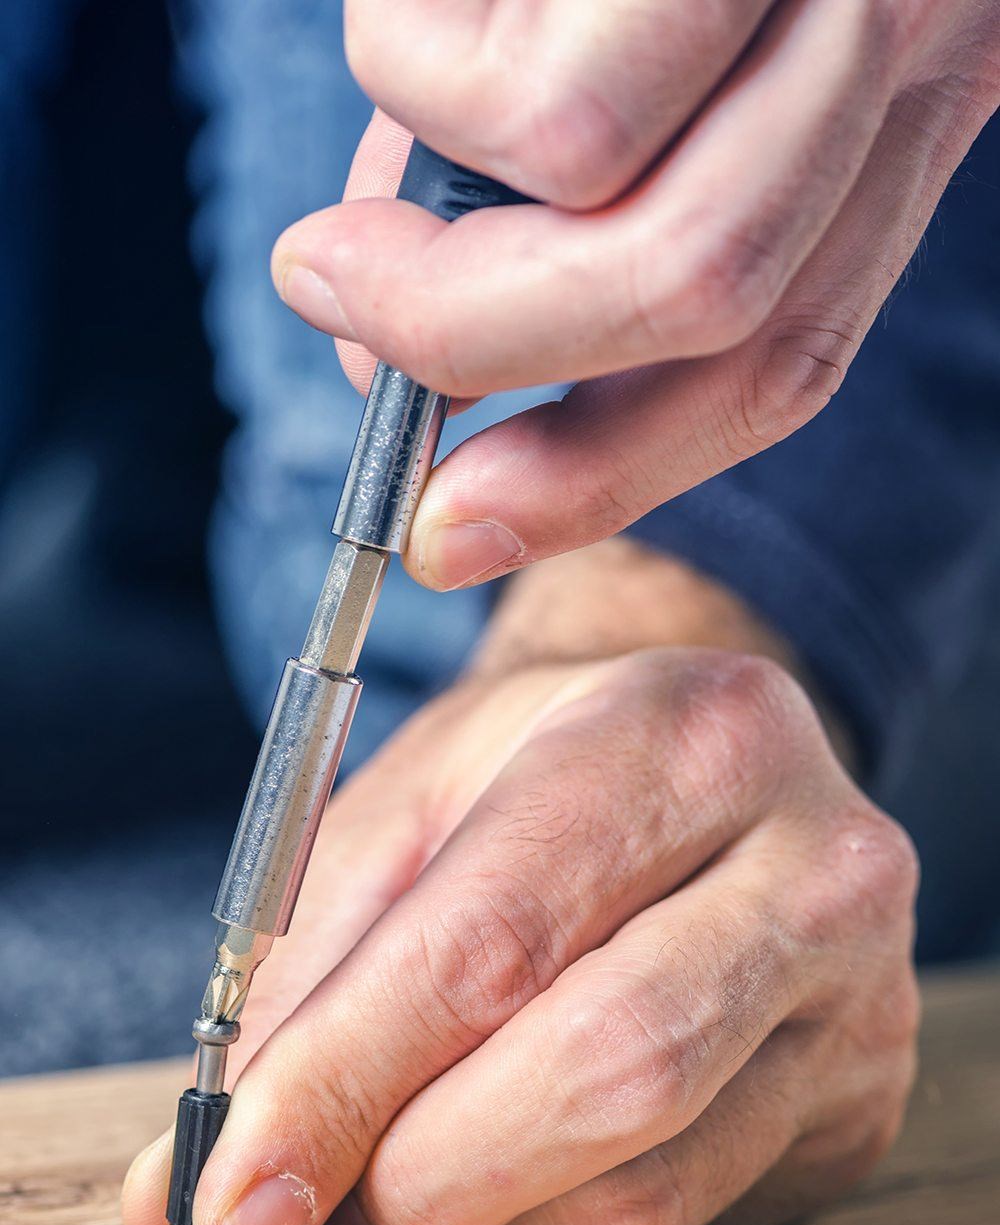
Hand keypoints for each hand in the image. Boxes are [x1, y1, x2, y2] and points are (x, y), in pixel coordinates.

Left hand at [122, 549, 917, 1224]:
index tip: (233, 1193)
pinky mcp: (860, 1100)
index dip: (349, 1079)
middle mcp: (814, 858)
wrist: (708, 772)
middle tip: (308, 1204)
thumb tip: (208, 1171)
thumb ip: (305, 974)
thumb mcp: (411, 810)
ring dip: (473, 1213)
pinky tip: (505, 1165)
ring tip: (398, 1165)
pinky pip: (682, 1217)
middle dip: (417, 1172)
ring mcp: (858, 990)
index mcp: (682, 733)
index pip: (499, 935)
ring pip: (638, 1178)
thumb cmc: (541, 780)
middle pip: (603, 1067)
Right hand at [270, 0, 999, 590]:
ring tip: (377, 127)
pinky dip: (424, 77)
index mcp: (885, 123)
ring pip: (640, 232)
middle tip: (336, 304)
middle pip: (715, 311)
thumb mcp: (628, 67)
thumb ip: (542, 236)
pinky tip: (419, 2)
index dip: (604, 480)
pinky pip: (552, 102)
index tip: (451, 534)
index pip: (777, 364)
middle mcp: (899, 49)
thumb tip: (397, 371)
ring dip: (440, 235)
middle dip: (487, 357)